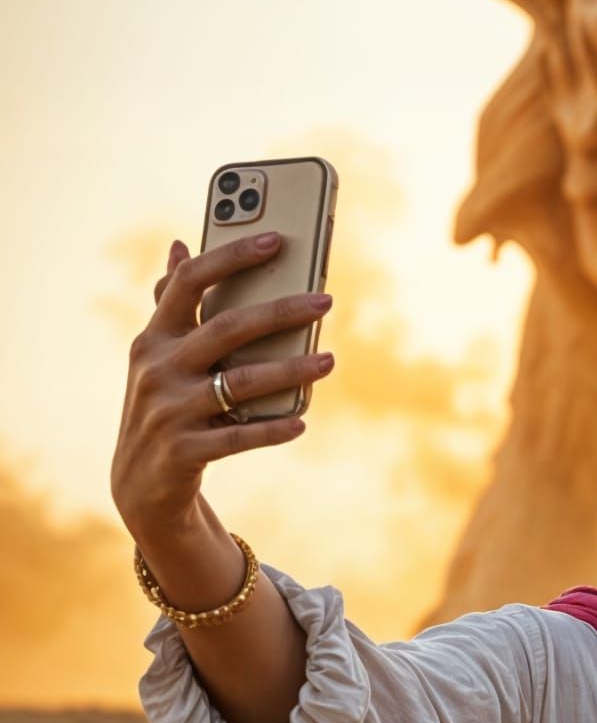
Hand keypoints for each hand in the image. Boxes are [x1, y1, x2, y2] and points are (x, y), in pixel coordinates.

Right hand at [110, 233, 334, 538]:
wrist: (140, 482)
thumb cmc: (164, 403)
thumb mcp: (159, 355)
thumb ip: (172, 305)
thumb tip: (180, 245)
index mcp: (154, 337)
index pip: (188, 283)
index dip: (230, 258)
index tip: (275, 240)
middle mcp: (158, 369)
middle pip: (226, 330)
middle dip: (279, 313)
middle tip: (326, 301)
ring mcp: (170, 411)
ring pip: (240, 384)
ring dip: (290, 371)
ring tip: (329, 361)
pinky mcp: (184, 451)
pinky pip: (238, 437)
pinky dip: (272, 429)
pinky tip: (301, 421)